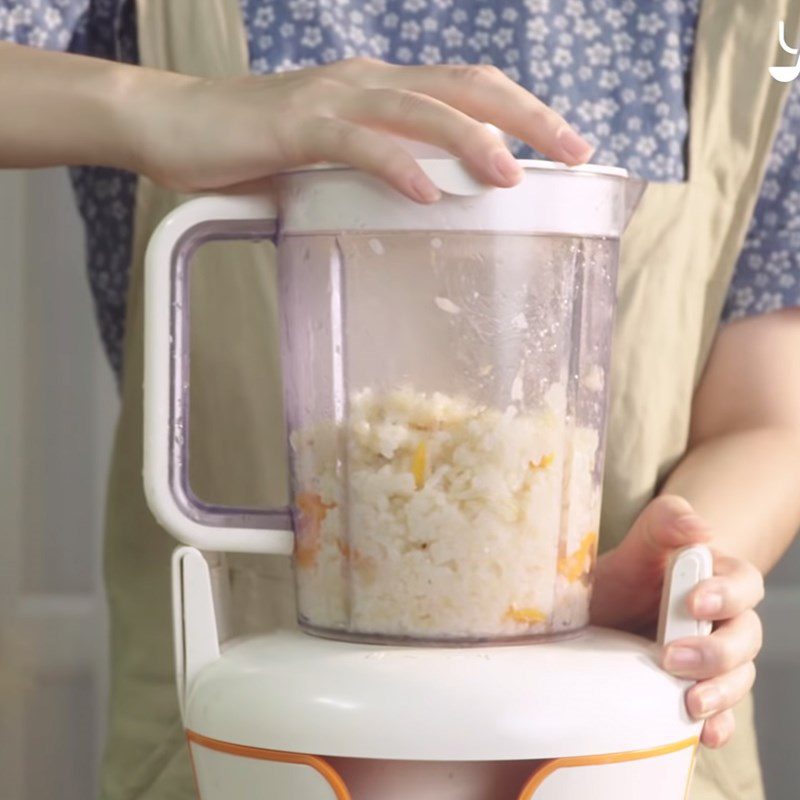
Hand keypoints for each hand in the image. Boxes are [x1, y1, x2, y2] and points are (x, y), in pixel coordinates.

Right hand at [128, 57, 593, 200]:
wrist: (171, 123)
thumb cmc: (252, 146)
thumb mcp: (330, 156)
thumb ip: (375, 168)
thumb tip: (420, 201)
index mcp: (380, 89)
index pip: (466, 88)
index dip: (522, 110)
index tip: (566, 146)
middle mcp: (365, 82)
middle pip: (464, 86)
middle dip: (526, 116)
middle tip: (575, 151)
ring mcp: (331, 99)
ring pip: (418, 108)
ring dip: (470, 140)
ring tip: (511, 176)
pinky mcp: (294, 125)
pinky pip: (356, 142)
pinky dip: (396, 165)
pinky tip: (428, 193)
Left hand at [590, 495, 764, 747]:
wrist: (601, 615)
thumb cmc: (625, 575)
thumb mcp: (636, 545)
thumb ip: (665, 523)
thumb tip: (700, 529)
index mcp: (716, 578)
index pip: (743, 584)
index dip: (726, 595)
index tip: (694, 602)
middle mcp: (724, 620)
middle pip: (747, 637)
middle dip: (716, 651)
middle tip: (672, 657)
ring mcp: (714, 659)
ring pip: (739, 677)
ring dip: (720, 692)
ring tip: (689, 702)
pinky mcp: (700, 691)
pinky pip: (723, 714)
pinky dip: (718, 725)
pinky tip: (704, 734)